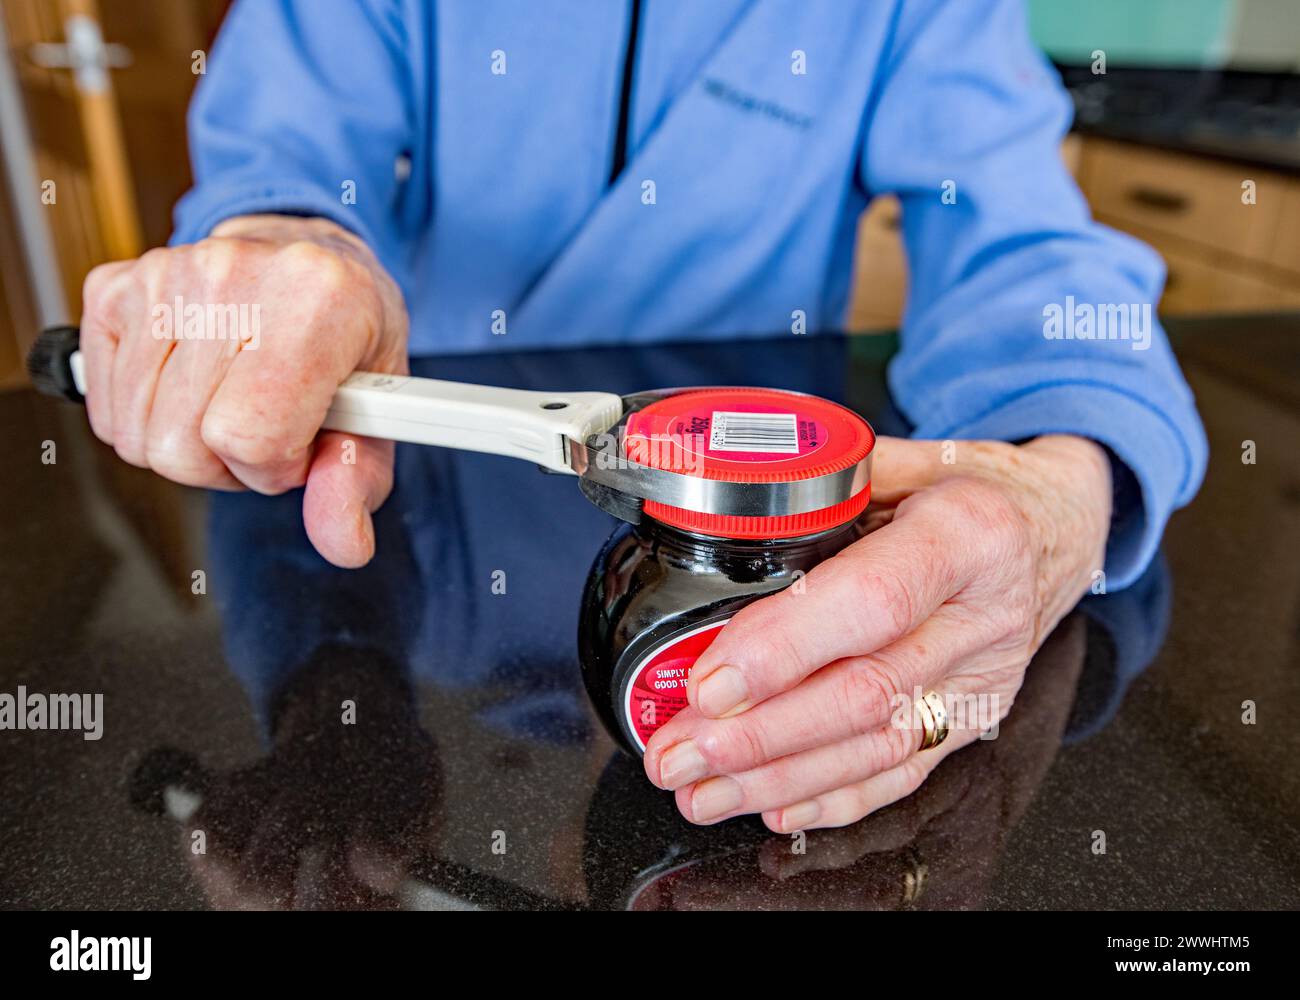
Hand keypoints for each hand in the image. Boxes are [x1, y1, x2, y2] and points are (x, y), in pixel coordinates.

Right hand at [80, 214, 408, 566]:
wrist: (309, 256)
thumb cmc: (346, 333)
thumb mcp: (379, 410)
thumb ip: (359, 480)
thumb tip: (344, 543)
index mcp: (314, 300)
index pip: (250, 437)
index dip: (274, 466)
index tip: (298, 444)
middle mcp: (234, 276)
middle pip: (182, 447)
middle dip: (228, 463)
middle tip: (267, 426)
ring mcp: (165, 276)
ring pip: (138, 436)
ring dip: (188, 445)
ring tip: (233, 405)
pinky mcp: (115, 287)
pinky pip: (105, 408)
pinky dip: (145, 419)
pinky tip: (191, 389)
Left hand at [643, 434, 1111, 830]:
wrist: (1056, 525)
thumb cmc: (975, 488)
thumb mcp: (909, 456)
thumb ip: (825, 476)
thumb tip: (728, 497)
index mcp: (968, 534)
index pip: (872, 601)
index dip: (784, 648)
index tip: (709, 681)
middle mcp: (983, 616)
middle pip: (864, 694)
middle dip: (757, 737)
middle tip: (676, 754)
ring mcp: (983, 680)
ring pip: (876, 748)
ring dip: (777, 779)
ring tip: (699, 790)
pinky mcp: (975, 720)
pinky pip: (903, 775)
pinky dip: (833, 799)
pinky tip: (771, 806)